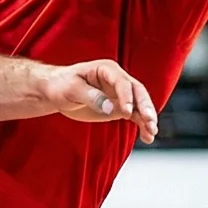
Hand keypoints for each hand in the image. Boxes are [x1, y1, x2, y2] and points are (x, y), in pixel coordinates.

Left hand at [42, 59, 159, 142]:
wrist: (56, 91)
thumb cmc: (61, 84)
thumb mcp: (71, 88)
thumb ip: (90, 96)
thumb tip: (108, 107)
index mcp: (106, 69)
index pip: (122, 82)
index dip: (126, 96)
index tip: (127, 112)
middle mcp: (117, 80)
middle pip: (137, 92)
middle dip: (145, 106)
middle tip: (149, 121)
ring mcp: (120, 94)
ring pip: (139, 105)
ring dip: (147, 118)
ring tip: (151, 132)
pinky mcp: (119, 107)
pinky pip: (135, 115)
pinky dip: (142, 125)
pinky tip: (147, 137)